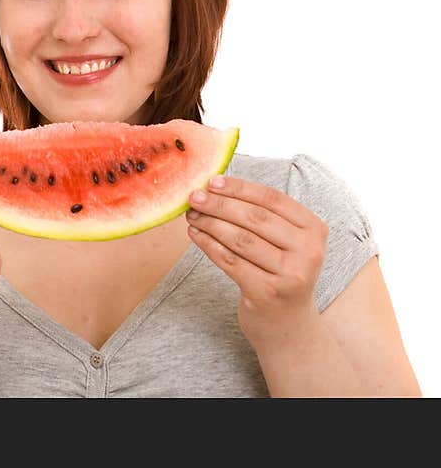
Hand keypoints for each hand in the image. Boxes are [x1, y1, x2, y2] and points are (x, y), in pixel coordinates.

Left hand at [184, 175, 328, 348]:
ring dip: (210, 224)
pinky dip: (209, 245)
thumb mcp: (285, 243)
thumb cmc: (280, 273)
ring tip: (192, 215)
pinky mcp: (268, 293)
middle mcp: (308, 252)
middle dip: (220, 204)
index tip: (212, 181)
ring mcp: (290, 274)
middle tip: (194, 196)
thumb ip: (263, 216)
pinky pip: (230, 261)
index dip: (240, 188)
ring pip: (241, 239)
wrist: (288, 325)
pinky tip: (195, 235)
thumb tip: (217, 187)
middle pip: (256, 218)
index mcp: (314, 230)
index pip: (273, 199)